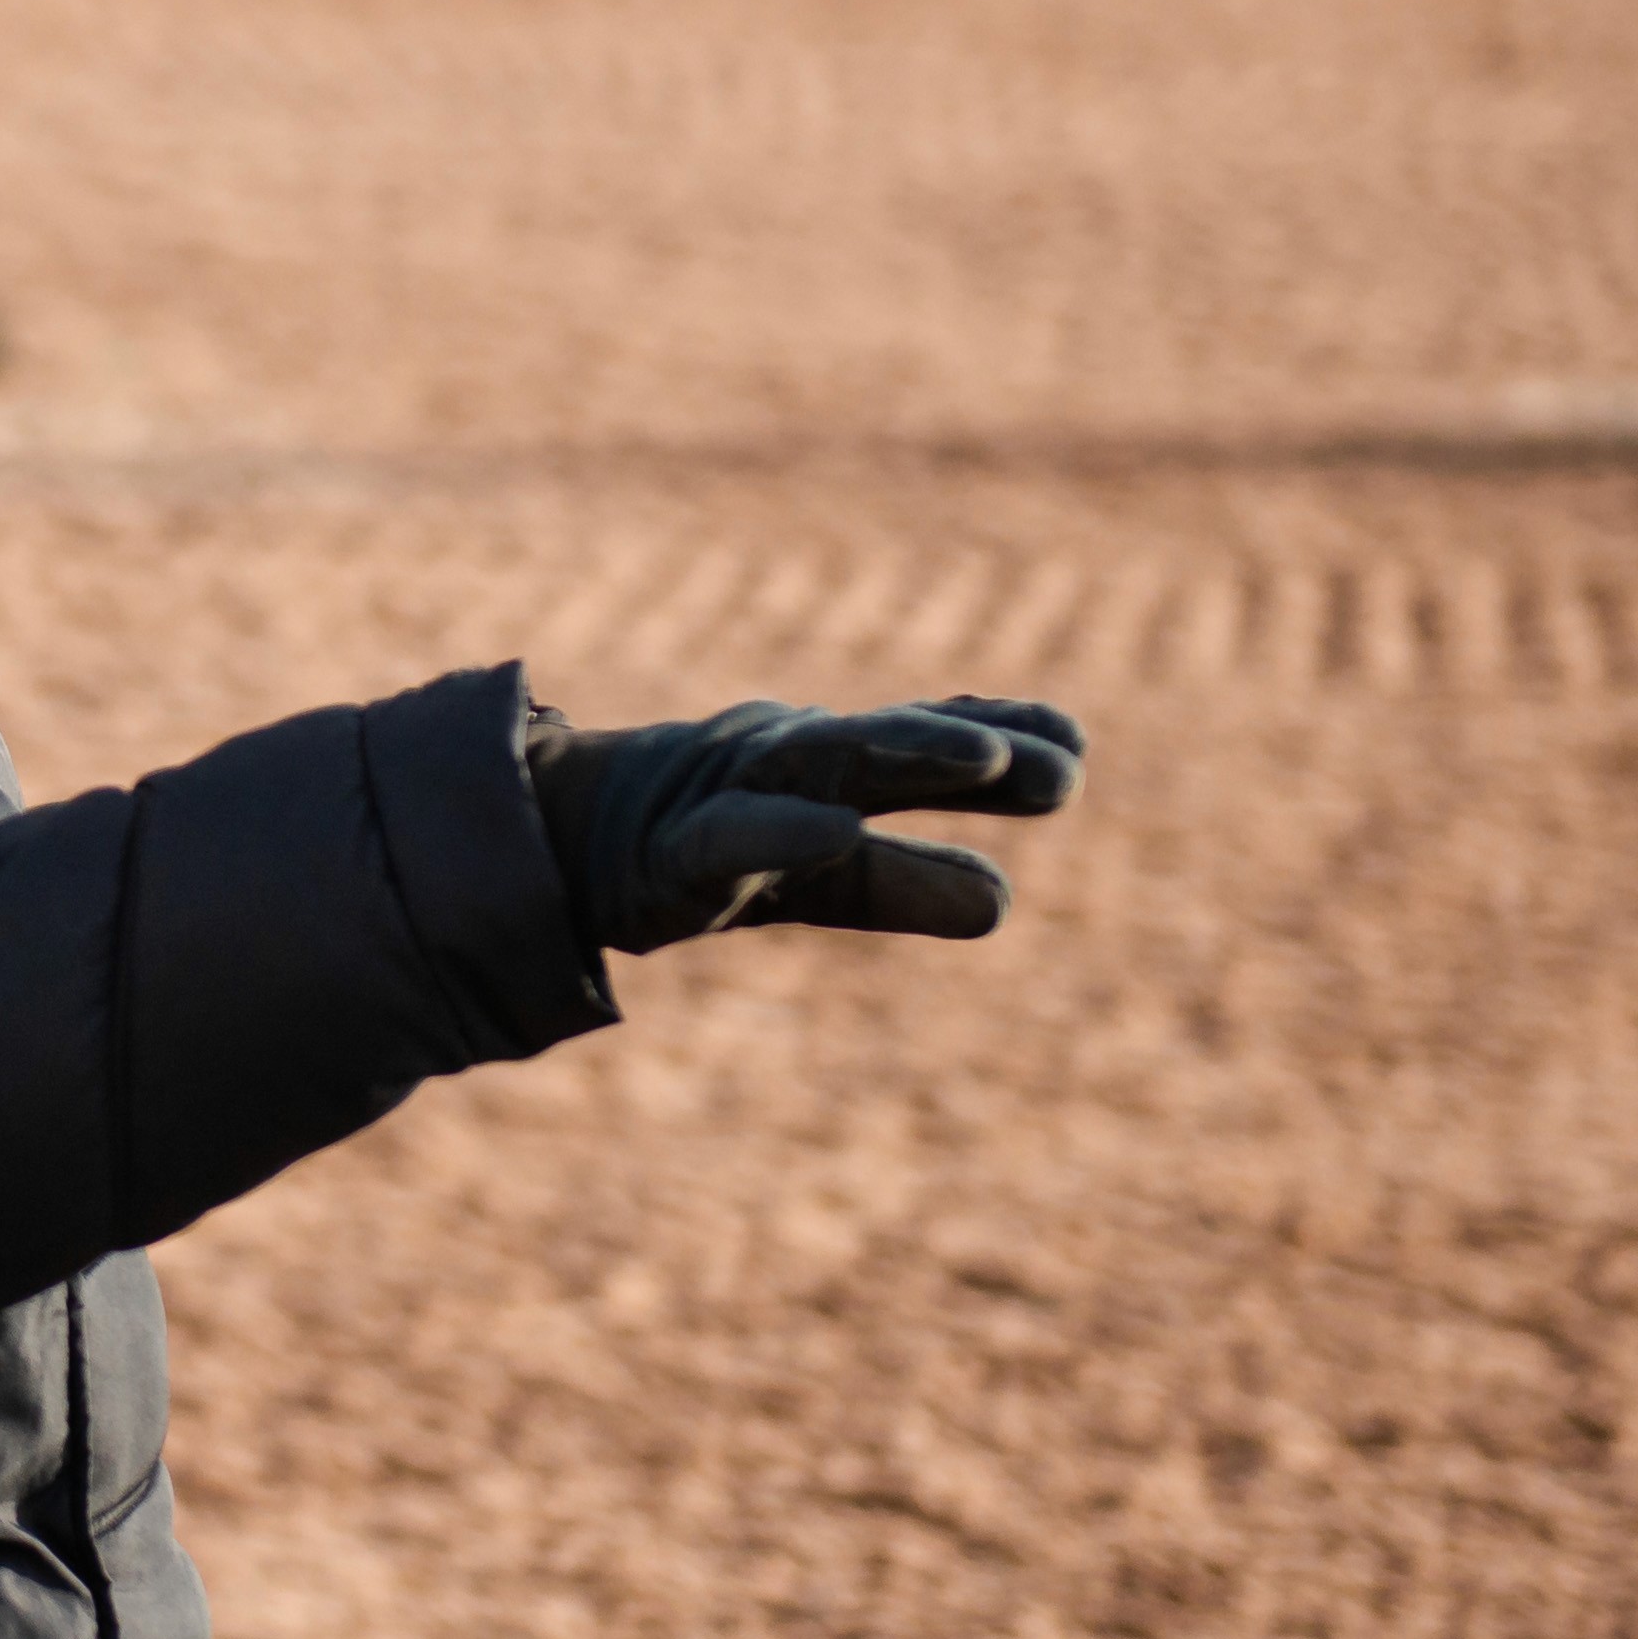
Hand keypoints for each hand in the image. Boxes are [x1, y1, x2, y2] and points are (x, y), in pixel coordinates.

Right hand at [524, 691, 1085, 956]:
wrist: (565, 837)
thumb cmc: (710, 841)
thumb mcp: (816, 874)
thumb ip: (902, 877)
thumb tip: (1003, 900)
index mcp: (834, 770)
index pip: (922, 747)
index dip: (998, 738)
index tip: (1072, 739)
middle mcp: (791, 765)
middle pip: (889, 746)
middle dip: (971, 750)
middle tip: (1065, 766)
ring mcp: (729, 794)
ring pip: (825, 760)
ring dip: (906, 749)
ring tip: (984, 756)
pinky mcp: (674, 851)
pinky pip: (735, 834)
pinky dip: (787, 829)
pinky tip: (840, 831)